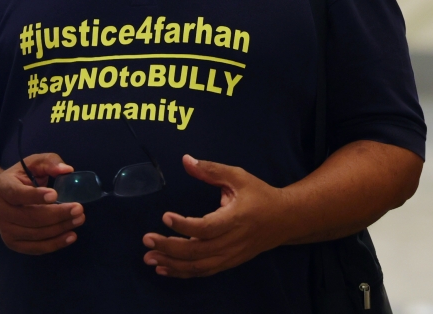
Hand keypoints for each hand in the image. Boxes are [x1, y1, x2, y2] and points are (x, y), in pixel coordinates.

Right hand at [0, 153, 83, 254]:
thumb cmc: (22, 178)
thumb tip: (66, 170)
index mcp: (3, 187)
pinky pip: (36, 248)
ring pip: (35, 233)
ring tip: (79, 219)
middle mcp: (0, 210)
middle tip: (79, 209)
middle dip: (58, 214)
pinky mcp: (13, 243)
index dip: (35, 196)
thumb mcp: (34, 163)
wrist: (1, 199)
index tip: (55, 195)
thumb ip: (50, 162)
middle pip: (30, 217)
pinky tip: (71, 236)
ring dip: (60, 228)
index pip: (17, 194)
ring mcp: (5, 229)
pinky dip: (55, 243)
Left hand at [142, 155, 286, 277]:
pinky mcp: (229, 262)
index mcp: (236, 218)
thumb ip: (211, 170)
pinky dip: (183, 272)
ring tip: (149, 258)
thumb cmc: (260, 195)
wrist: (285, 219)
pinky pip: (204, 271)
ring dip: (173, 264)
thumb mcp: (238, 176)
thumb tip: (186, 160)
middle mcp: (233, 241)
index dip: (185, 225)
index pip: (207, 228)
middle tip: (147, 239)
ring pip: (199, 266)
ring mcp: (231, 255)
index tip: (165, 216)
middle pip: (198, 251)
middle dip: (170, 247)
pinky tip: (165, 268)